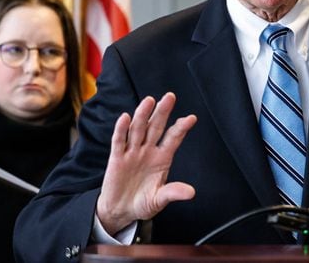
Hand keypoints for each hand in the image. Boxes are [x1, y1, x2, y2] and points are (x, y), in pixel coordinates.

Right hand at [96, 92, 196, 234]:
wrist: (120, 210)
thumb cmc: (142, 203)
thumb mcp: (159, 200)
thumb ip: (173, 193)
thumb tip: (191, 192)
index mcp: (162, 158)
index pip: (173, 139)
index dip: (181, 128)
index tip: (191, 118)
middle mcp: (148, 151)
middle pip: (156, 128)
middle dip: (162, 112)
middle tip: (170, 97)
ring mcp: (132, 152)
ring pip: (138, 130)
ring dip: (143, 115)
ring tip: (149, 101)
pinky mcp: (117, 158)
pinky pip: (119, 141)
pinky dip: (121, 130)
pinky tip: (125, 118)